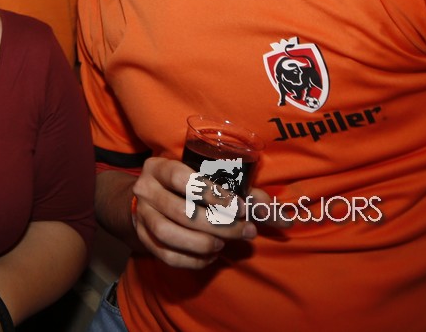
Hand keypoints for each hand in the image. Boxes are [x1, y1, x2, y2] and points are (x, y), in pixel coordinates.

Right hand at [131, 157, 285, 268]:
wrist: (150, 200)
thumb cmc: (189, 187)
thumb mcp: (212, 181)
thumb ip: (248, 196)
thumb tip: (285, 219)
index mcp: (159, 167)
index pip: (183, 179)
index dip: (215, 195)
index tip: (242, 208)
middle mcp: (145, 190)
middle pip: (182, 212)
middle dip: (219, 225)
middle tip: (245, 231)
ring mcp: (140, 215)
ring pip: (169, 234)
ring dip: (203, 242)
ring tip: (224, 244)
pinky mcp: (143, 239)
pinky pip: (166, 255)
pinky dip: (192, 259)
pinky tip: (210, 255)